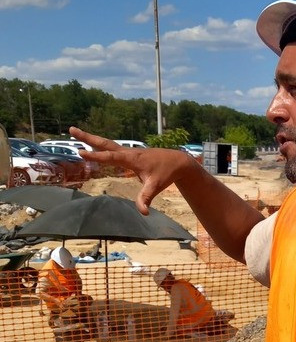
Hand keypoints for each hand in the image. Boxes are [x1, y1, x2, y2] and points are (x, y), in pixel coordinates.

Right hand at [69, 126, 194, 215]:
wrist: (178, 162)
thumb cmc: (166, 173)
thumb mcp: (156, 187)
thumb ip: (147, 198)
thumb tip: (143, 212)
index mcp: (132, 159)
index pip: (110, 157)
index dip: (96, 156)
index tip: (81, 152)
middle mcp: (129, 152)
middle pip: (105, 143)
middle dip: (87, 137)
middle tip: (71, 129)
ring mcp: (129, 152)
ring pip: (107, 144)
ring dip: (91, 139)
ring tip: (75, 133)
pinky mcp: (131, 154)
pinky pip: (113, 148)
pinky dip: (101, 145)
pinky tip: (94, 145)